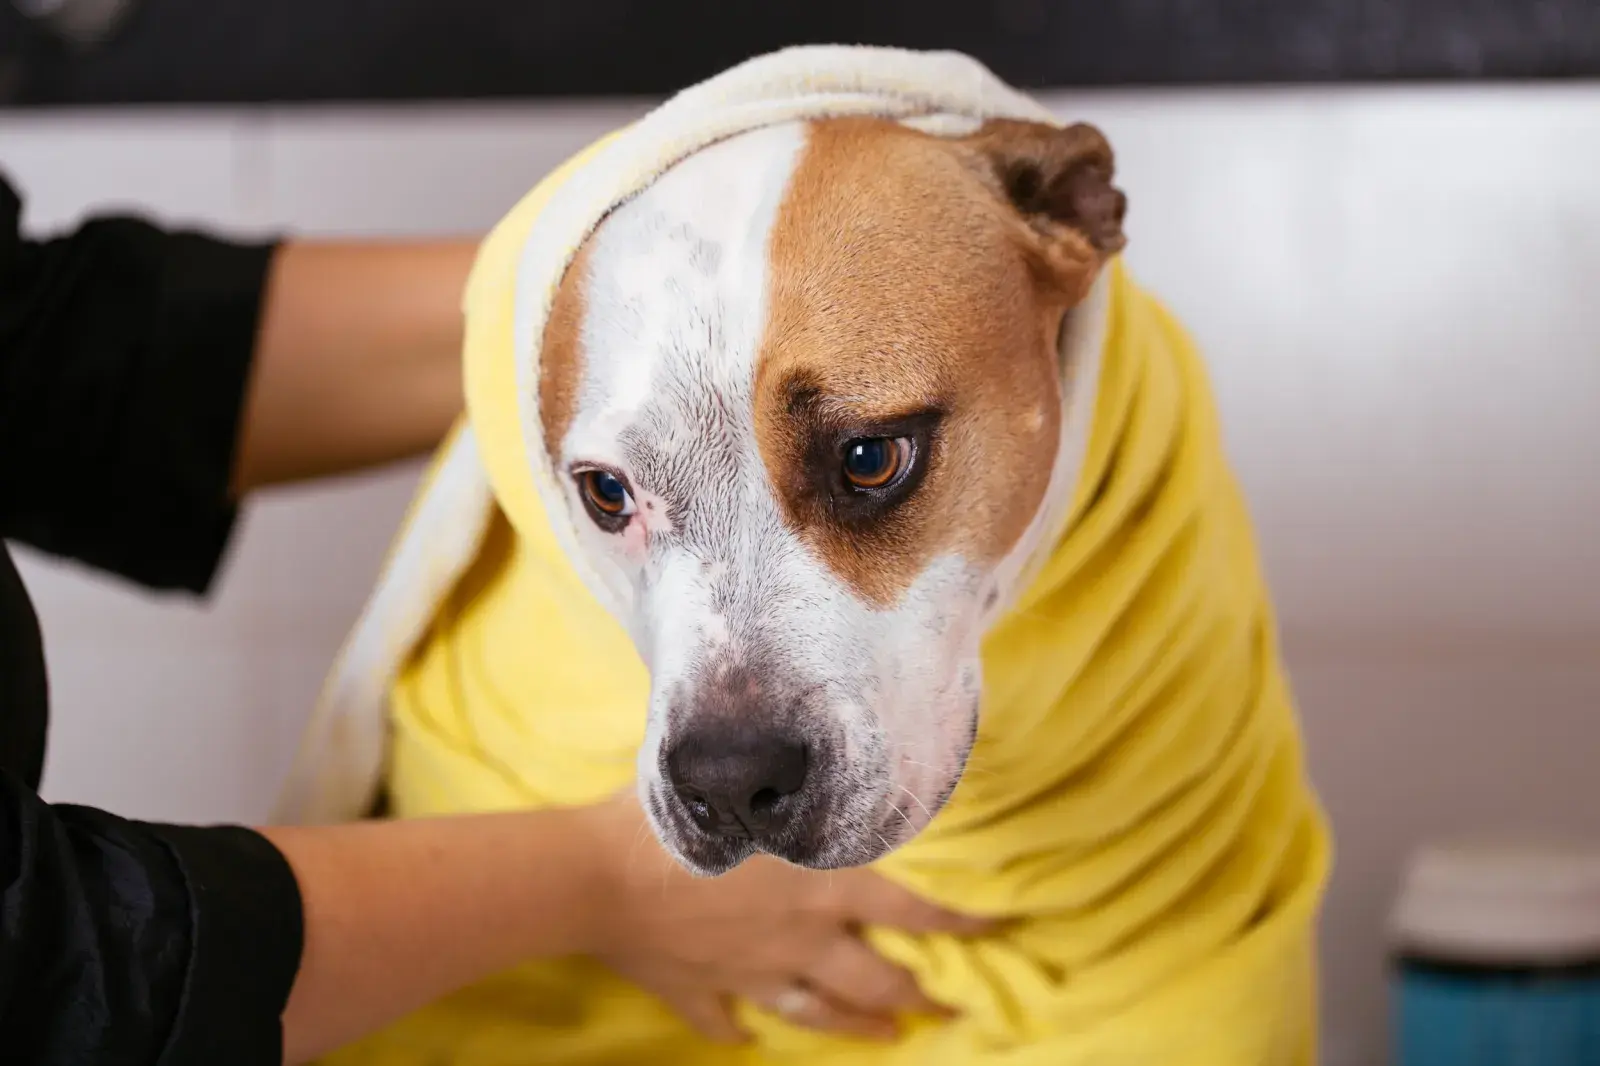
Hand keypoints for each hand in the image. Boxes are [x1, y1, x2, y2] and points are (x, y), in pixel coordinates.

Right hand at [579, 791, 992, 1043]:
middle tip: (948, 1008)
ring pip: (820, 1015)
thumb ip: (787, 767)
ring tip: (889, 1038)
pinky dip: (742, 1030)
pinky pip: (728, 1021)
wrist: (596, 875)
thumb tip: (809, 727)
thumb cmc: (675, 811)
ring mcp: (751, 973)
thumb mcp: (746, 773)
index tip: (995, 929)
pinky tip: (749, 1039)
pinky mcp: (701, 993)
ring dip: (858, 1030)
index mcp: (821, 884)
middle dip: (920, 996)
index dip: (958, 924)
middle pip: (875, 981)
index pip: (911, 911)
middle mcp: (798, 938)